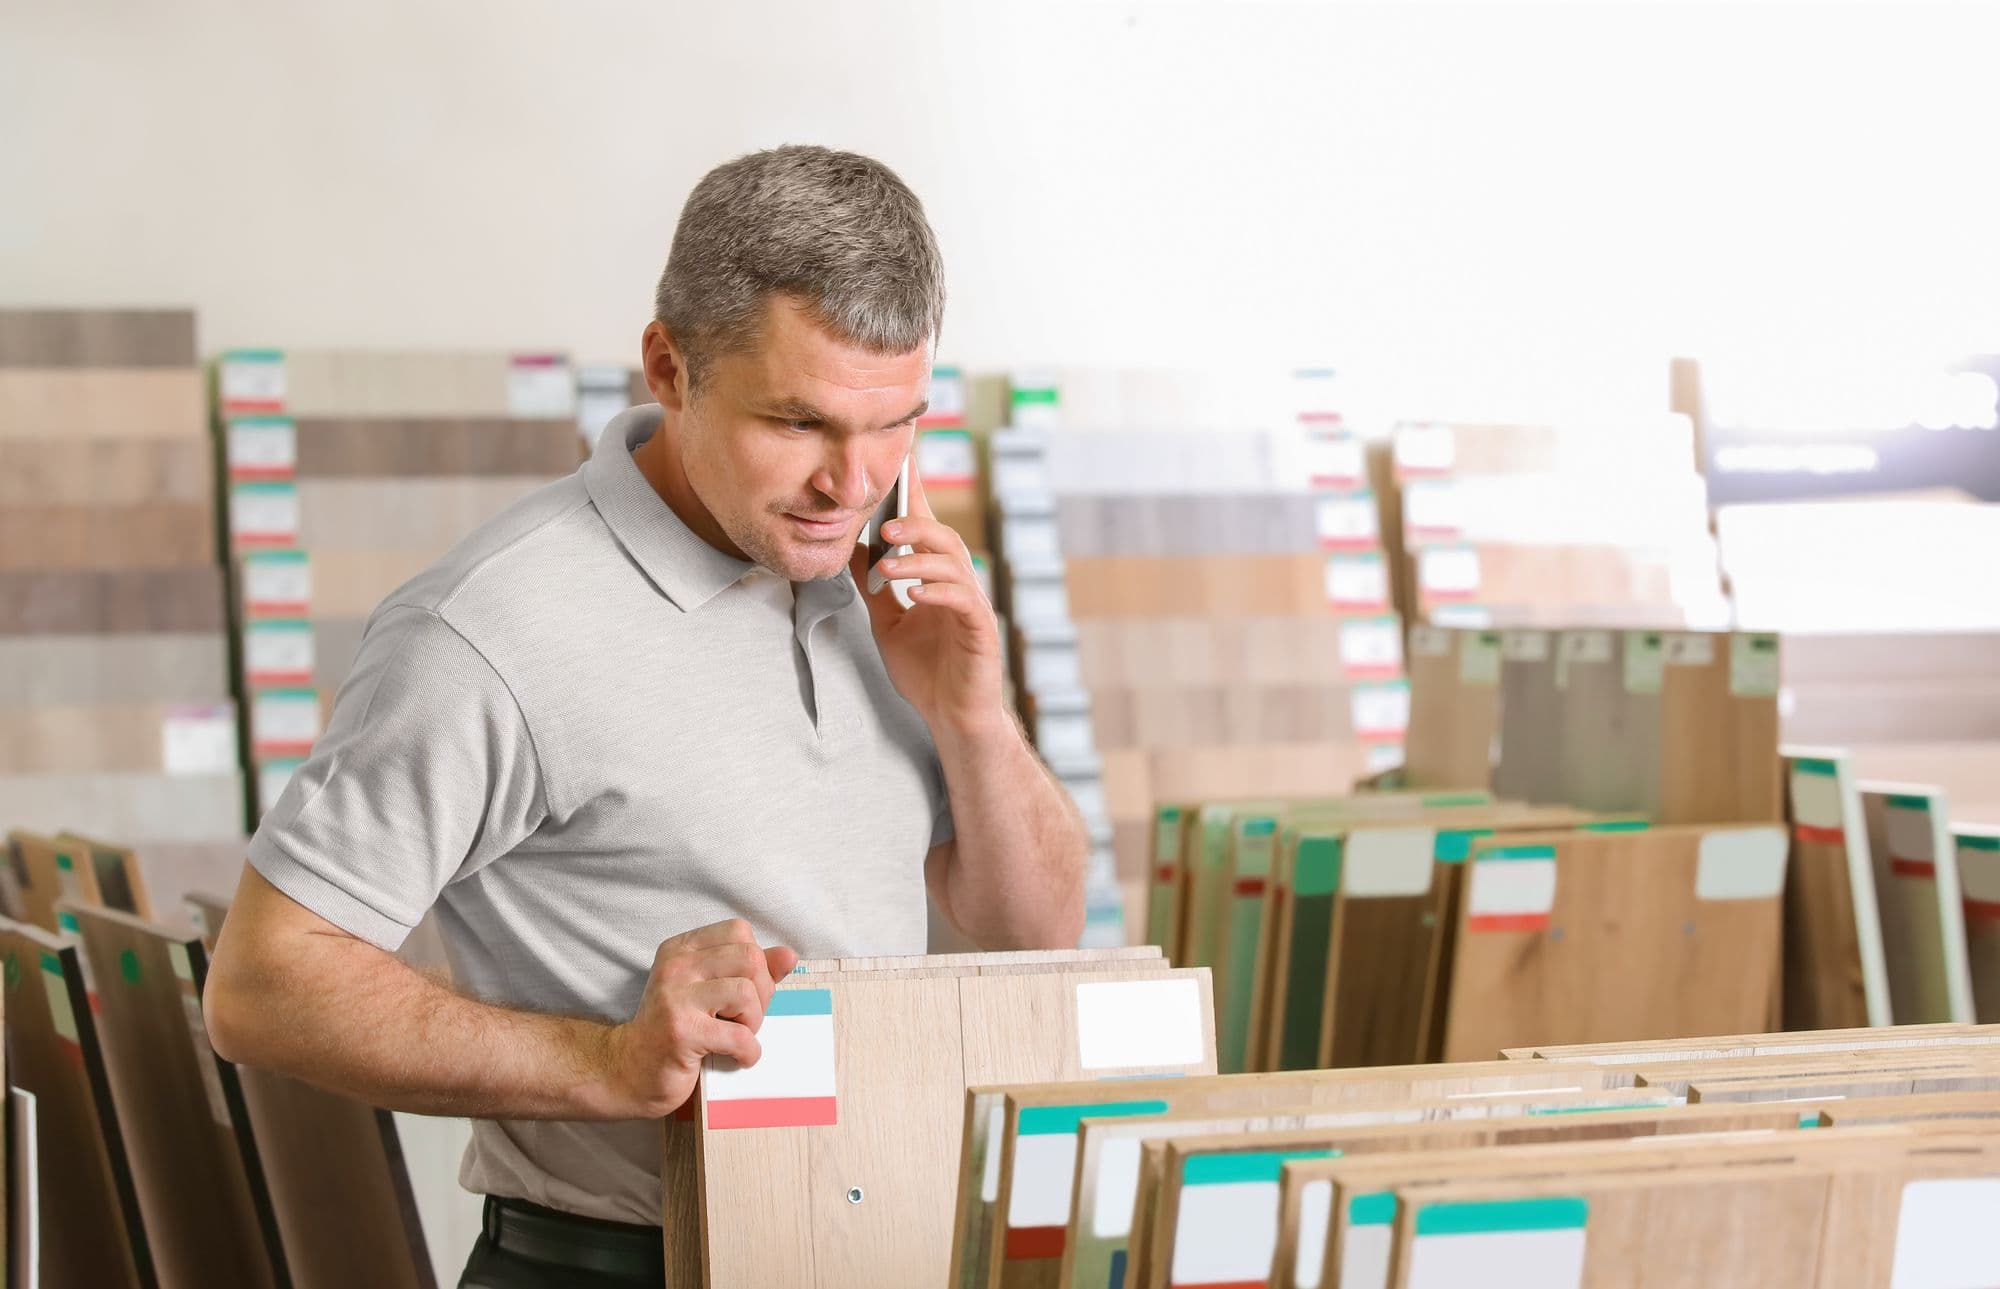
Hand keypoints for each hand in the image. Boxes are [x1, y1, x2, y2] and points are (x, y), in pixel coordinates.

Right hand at [593, 919, 798, 1118]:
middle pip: (750, 958)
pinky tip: (737, 1058)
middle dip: (761, 993)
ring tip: (737, 1036)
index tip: (744, 990)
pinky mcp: (682, 1032)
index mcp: (682, 949)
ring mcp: (676, 997)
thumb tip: (789, 955)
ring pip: (747, 993)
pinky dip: (748, 1052)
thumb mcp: (710, 990)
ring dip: (753, 1022)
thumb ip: (750, 970)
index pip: (739, 931)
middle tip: (745, 1018)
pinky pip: (739, 1036)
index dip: (755, 962)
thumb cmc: (676, 1030)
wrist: (627, 1071)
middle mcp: (677, 966)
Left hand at [849, 463, 1008, 739]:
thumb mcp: (887, 623)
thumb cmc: (926, 672)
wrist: (951, 717)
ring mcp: (972, 607)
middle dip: (915, 526)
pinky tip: (915, 594)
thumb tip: (852, 550)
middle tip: (884, 524)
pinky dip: (938, 592)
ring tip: (890, 563)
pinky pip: (963, 602)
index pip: (927, 529)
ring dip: (920, 559)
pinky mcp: (980, 631)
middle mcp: (958, 586)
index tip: (904, 462)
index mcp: (938, 579)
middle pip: (944, 539)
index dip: (917, 495)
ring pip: (954, 565)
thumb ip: (873, 588)